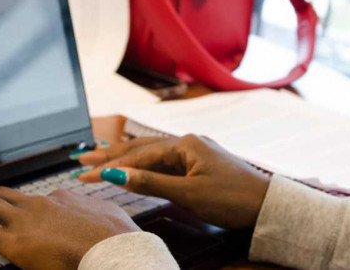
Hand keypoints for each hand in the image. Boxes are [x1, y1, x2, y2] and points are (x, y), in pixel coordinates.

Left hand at [0, 181, 139, 269]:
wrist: (115, 250)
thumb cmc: (117, 241)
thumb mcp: (109, 220)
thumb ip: (95, 216)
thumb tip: (98, 221)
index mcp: (63, 199)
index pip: (35, 201)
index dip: (17, 206)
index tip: (8, 209)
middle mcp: (40, 203)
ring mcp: (26, 219)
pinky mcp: (16, 240)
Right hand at [76, 135, 270, 229]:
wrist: (267, 205)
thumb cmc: (232, 198)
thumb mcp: (188, 193)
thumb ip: (151, 183)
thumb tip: (117, 176)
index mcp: (185, 144)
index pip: (138, 155)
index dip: (110, 167)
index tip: (84, 175)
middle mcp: (189, 143)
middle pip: (142, 148)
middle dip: (111, 155)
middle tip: (82, 159)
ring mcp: (196, 153)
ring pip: (153, 155)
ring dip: (126, 158)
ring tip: (101, 156)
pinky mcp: (201, 165)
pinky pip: (166, 163)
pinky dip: (146, 166)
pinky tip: (136, 167)